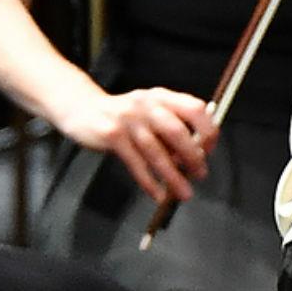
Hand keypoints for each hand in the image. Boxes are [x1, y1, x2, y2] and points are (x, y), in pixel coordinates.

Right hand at [56, 85, 216, 203]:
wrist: (82, 108)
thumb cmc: (123, 115)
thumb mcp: (149, 110)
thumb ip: (170, 126)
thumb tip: (194, 155)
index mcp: (162, 97)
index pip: (195, 109)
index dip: (207, 130)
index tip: (210, 150)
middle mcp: (147, 104)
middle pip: (177, 131)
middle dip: (193, 156)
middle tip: (200, 173)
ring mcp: (128, 119)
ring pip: (156, 151)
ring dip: (173, 175)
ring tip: (184, 192)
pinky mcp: (112, 135)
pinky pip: (135, 163)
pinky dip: (149, 181)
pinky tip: (158, 194)